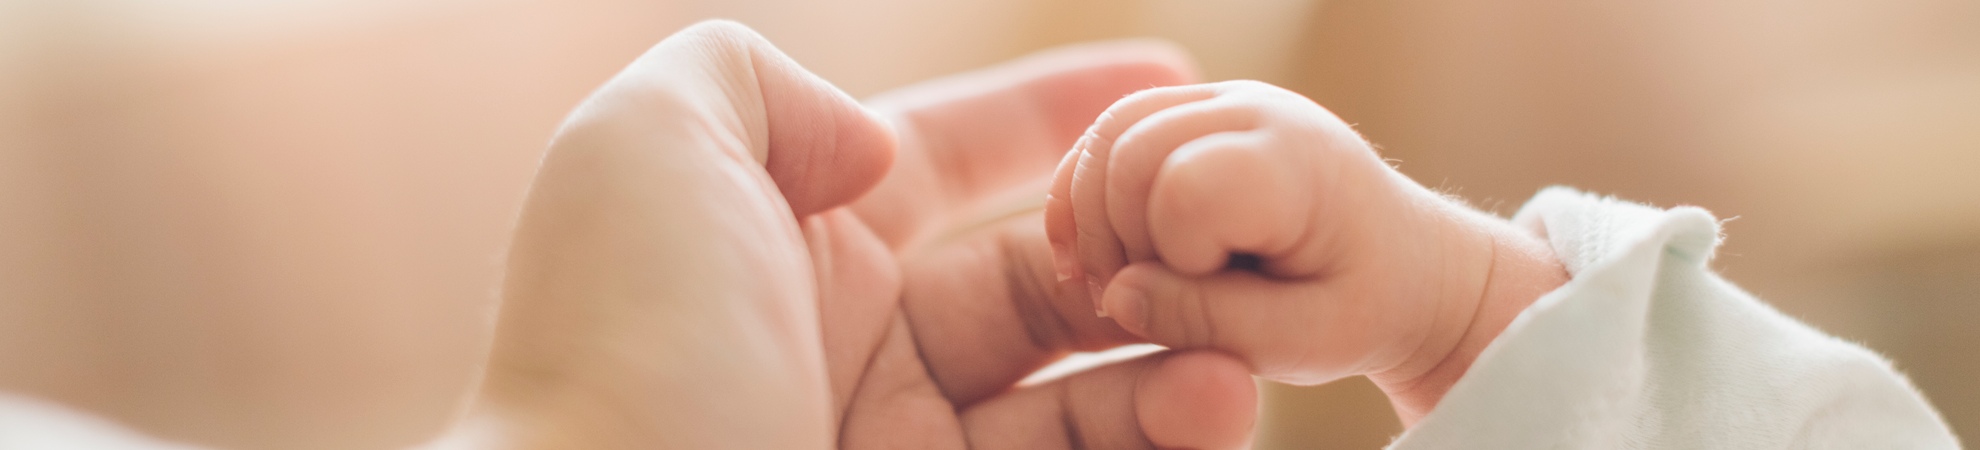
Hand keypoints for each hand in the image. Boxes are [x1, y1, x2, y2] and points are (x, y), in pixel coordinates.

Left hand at [471, 21, 1256, 448]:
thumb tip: (867, 144)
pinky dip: (1155, 449)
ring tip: (1232, 374)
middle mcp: (853, 347)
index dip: (1052, 113)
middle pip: (1040, 287)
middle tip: (1219, 256)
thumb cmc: (623, 336)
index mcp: (792, 241)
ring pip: (1077, 405)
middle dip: (1140, 262)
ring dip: (1170, 377)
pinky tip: (1211, 415)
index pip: (951, 158)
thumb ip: (757, 82)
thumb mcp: (649, 141)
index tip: (1169, 77)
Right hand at [1044, 80, 1567, 423]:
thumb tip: (1118, 296)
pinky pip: (1106, 134)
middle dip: (1116, 240)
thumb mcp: (1304, 344)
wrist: (1400, 262)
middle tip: (1145, 305)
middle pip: (1127, 152)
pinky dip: (1087, 195)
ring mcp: (1218, 100)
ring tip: (1125, 281)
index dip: (1172, 259)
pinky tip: (1099, 253)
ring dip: (1094, 218)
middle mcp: (1253, 109)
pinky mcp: (1189, 112)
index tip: (1210, 301)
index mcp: (1295, 165)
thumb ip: (1211, 325)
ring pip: (1106, 135)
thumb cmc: (1363, 305)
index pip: (1183, 190)